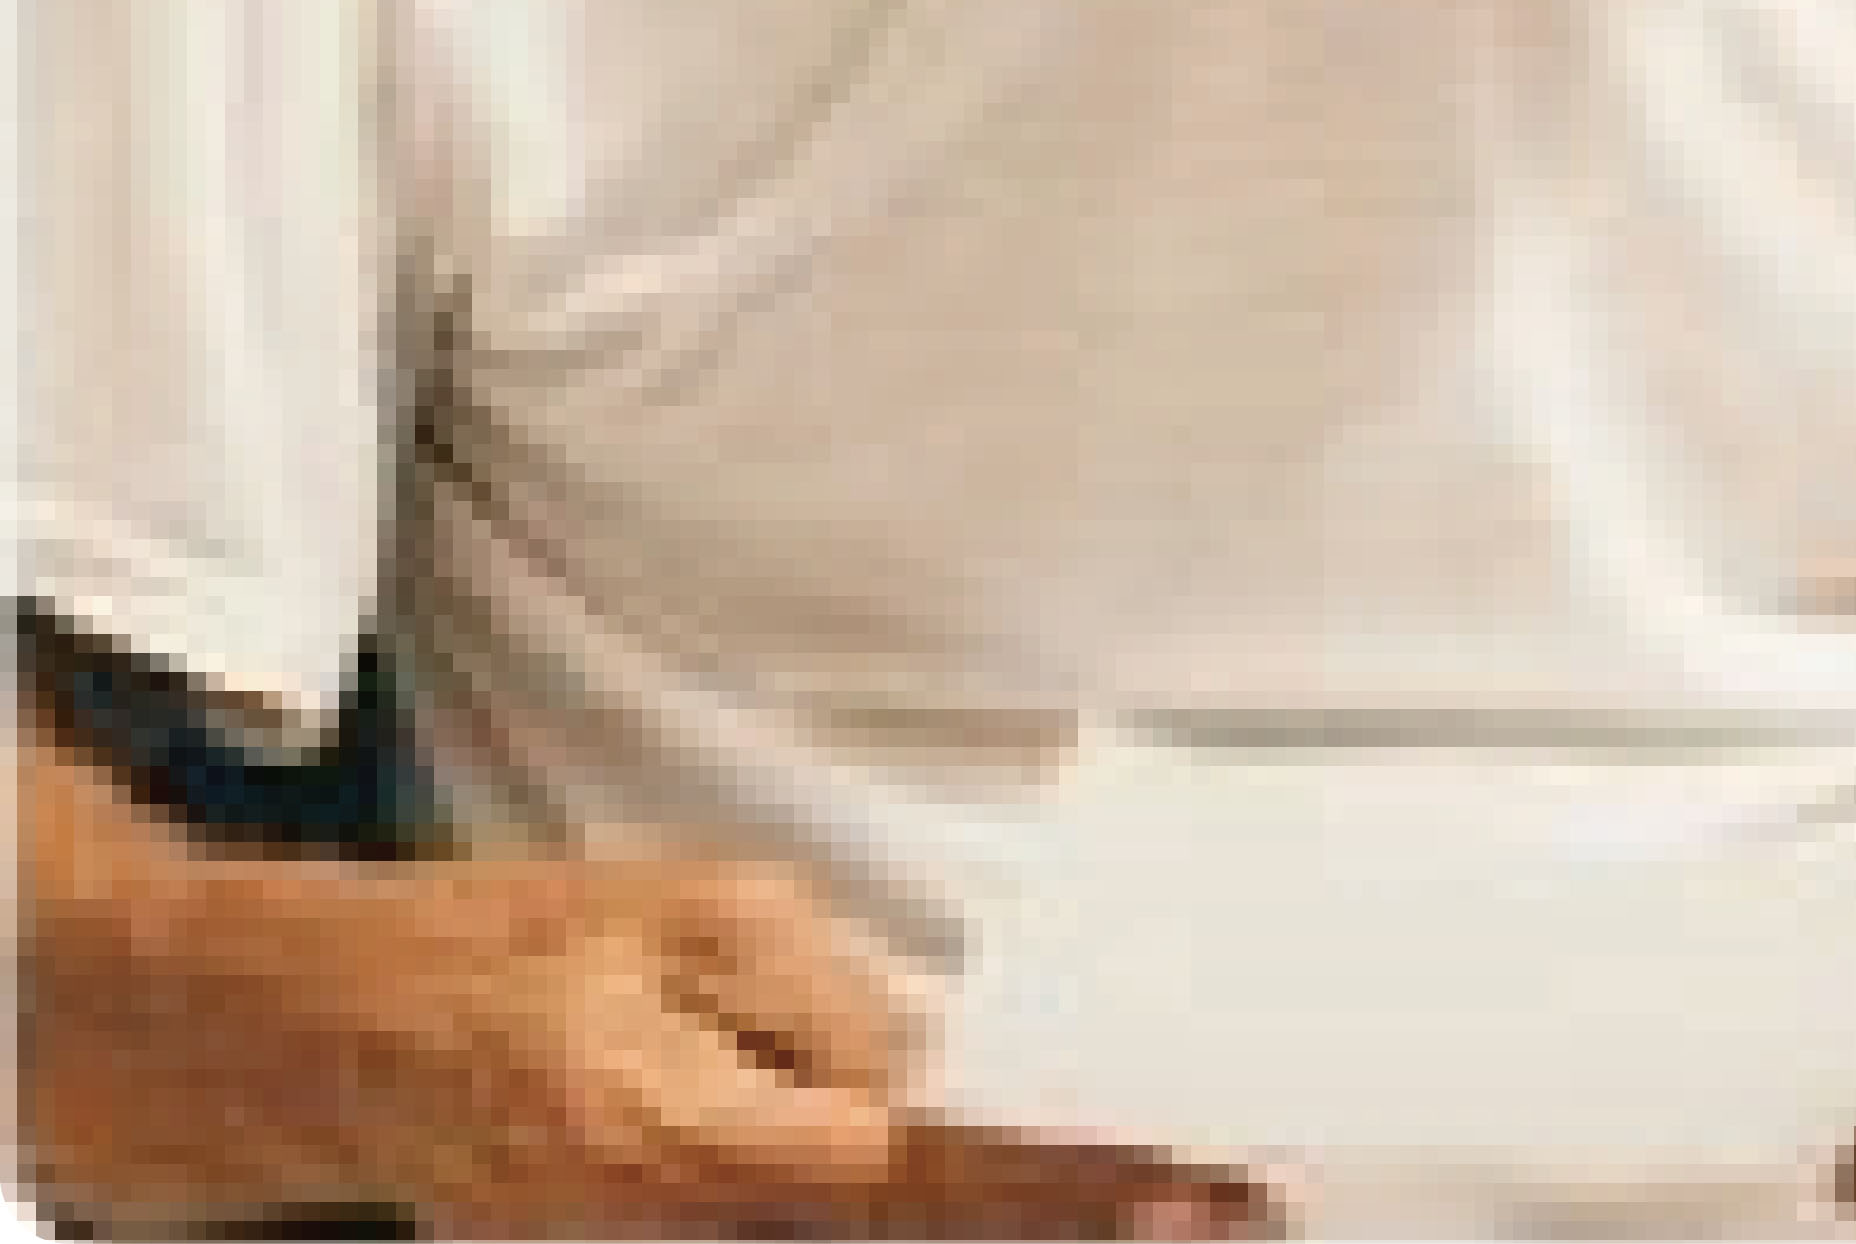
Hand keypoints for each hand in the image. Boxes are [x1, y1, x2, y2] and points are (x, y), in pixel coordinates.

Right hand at [281, 851, 1281, 1236]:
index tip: (1193, 1188)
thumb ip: (835, 1007)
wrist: (358, 1040)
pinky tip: (1032, 1204)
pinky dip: (922, 1231)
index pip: (919, 1180)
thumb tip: (961, 1072)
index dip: (1064, 1190)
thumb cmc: (529, 948)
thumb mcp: (697, 914)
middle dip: (1071, 1231)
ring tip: (1162, 1206)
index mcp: (684, 1139)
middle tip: (1227, 1210)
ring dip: (1013, 1234)